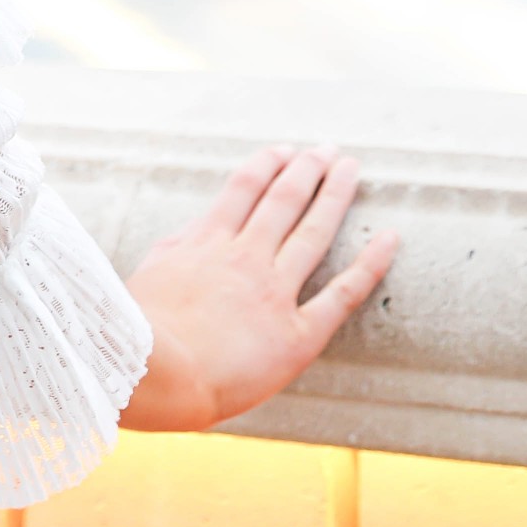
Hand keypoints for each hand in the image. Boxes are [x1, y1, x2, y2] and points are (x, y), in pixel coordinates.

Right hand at [120, 145, 396, 431]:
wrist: (157, 377)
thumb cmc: (137, 337)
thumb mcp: (145, 277)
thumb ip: (173, 252)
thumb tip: (192, 232)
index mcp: (203, 245)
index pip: (242, 190)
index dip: (266, 166)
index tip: (283, 151)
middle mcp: (244, 259)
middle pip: (282, 200)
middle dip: (306, 170)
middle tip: (325, 150)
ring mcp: (274, 293)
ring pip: (313, 231)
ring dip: (334, 195)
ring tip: (350, 168)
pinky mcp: (298, 335)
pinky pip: (342, 294)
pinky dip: (370, 264)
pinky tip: (390, 238)